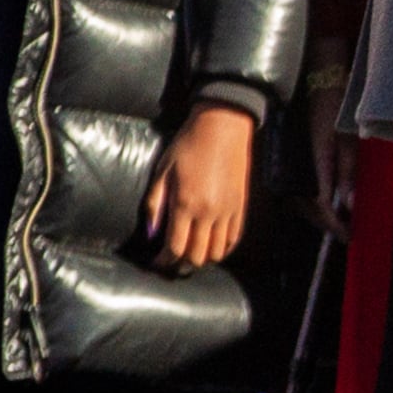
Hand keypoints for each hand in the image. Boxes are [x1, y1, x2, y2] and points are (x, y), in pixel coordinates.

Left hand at [142, 103, 257, 273]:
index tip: (157, 262)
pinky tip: (213, 247)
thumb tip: (152, 233)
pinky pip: (233, 239)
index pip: (175, 247)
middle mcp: (208, 213)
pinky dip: (222, 249)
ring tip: (192, 255)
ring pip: (217, 252)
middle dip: (182, 264)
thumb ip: (155, 203)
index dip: (164, 261)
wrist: (222, 127)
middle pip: (196, 256)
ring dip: (203, 259)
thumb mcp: (163, 171)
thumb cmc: (188, 145)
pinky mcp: (240, 207)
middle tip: (173, 262)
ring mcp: (227, 211)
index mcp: (185, 204)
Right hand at [305, 82, 356, 236]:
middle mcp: (304, 163)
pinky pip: (307, 185)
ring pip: (306, 198)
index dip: (335, 223)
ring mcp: (300, 159)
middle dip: (328, 223)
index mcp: (317, 160)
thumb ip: (348, 170)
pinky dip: (319, 198)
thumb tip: (348, 204)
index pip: (322, 203)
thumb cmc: (338, 105)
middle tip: (346, 234)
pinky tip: (330, 201)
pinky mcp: (302, 155)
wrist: (321, 78)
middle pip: (310, 206)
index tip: (348, 235)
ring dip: (321, 214)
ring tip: (339, 222)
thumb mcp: (349, 139)